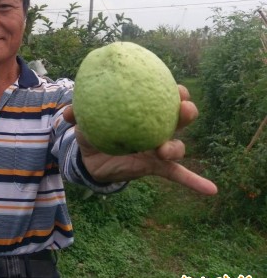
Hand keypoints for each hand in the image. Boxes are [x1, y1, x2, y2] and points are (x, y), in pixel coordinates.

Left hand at [63, 85, 217, 195]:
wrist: (92, 157)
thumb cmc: (93, 130)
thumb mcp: (84, 121)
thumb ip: (78, 113)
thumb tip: (67, 114)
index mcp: (144, 110)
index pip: (165, 94)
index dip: (174, 89)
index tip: (174, 88)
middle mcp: (157, 126)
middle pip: (181, 116)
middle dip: (186, 111)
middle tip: (182, 110)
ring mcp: (158, 147)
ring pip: (177, 145)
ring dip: (176, 146)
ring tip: (165, 150)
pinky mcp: (156, 166)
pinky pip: (178, 174)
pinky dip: (194, 181)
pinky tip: (211, 189)